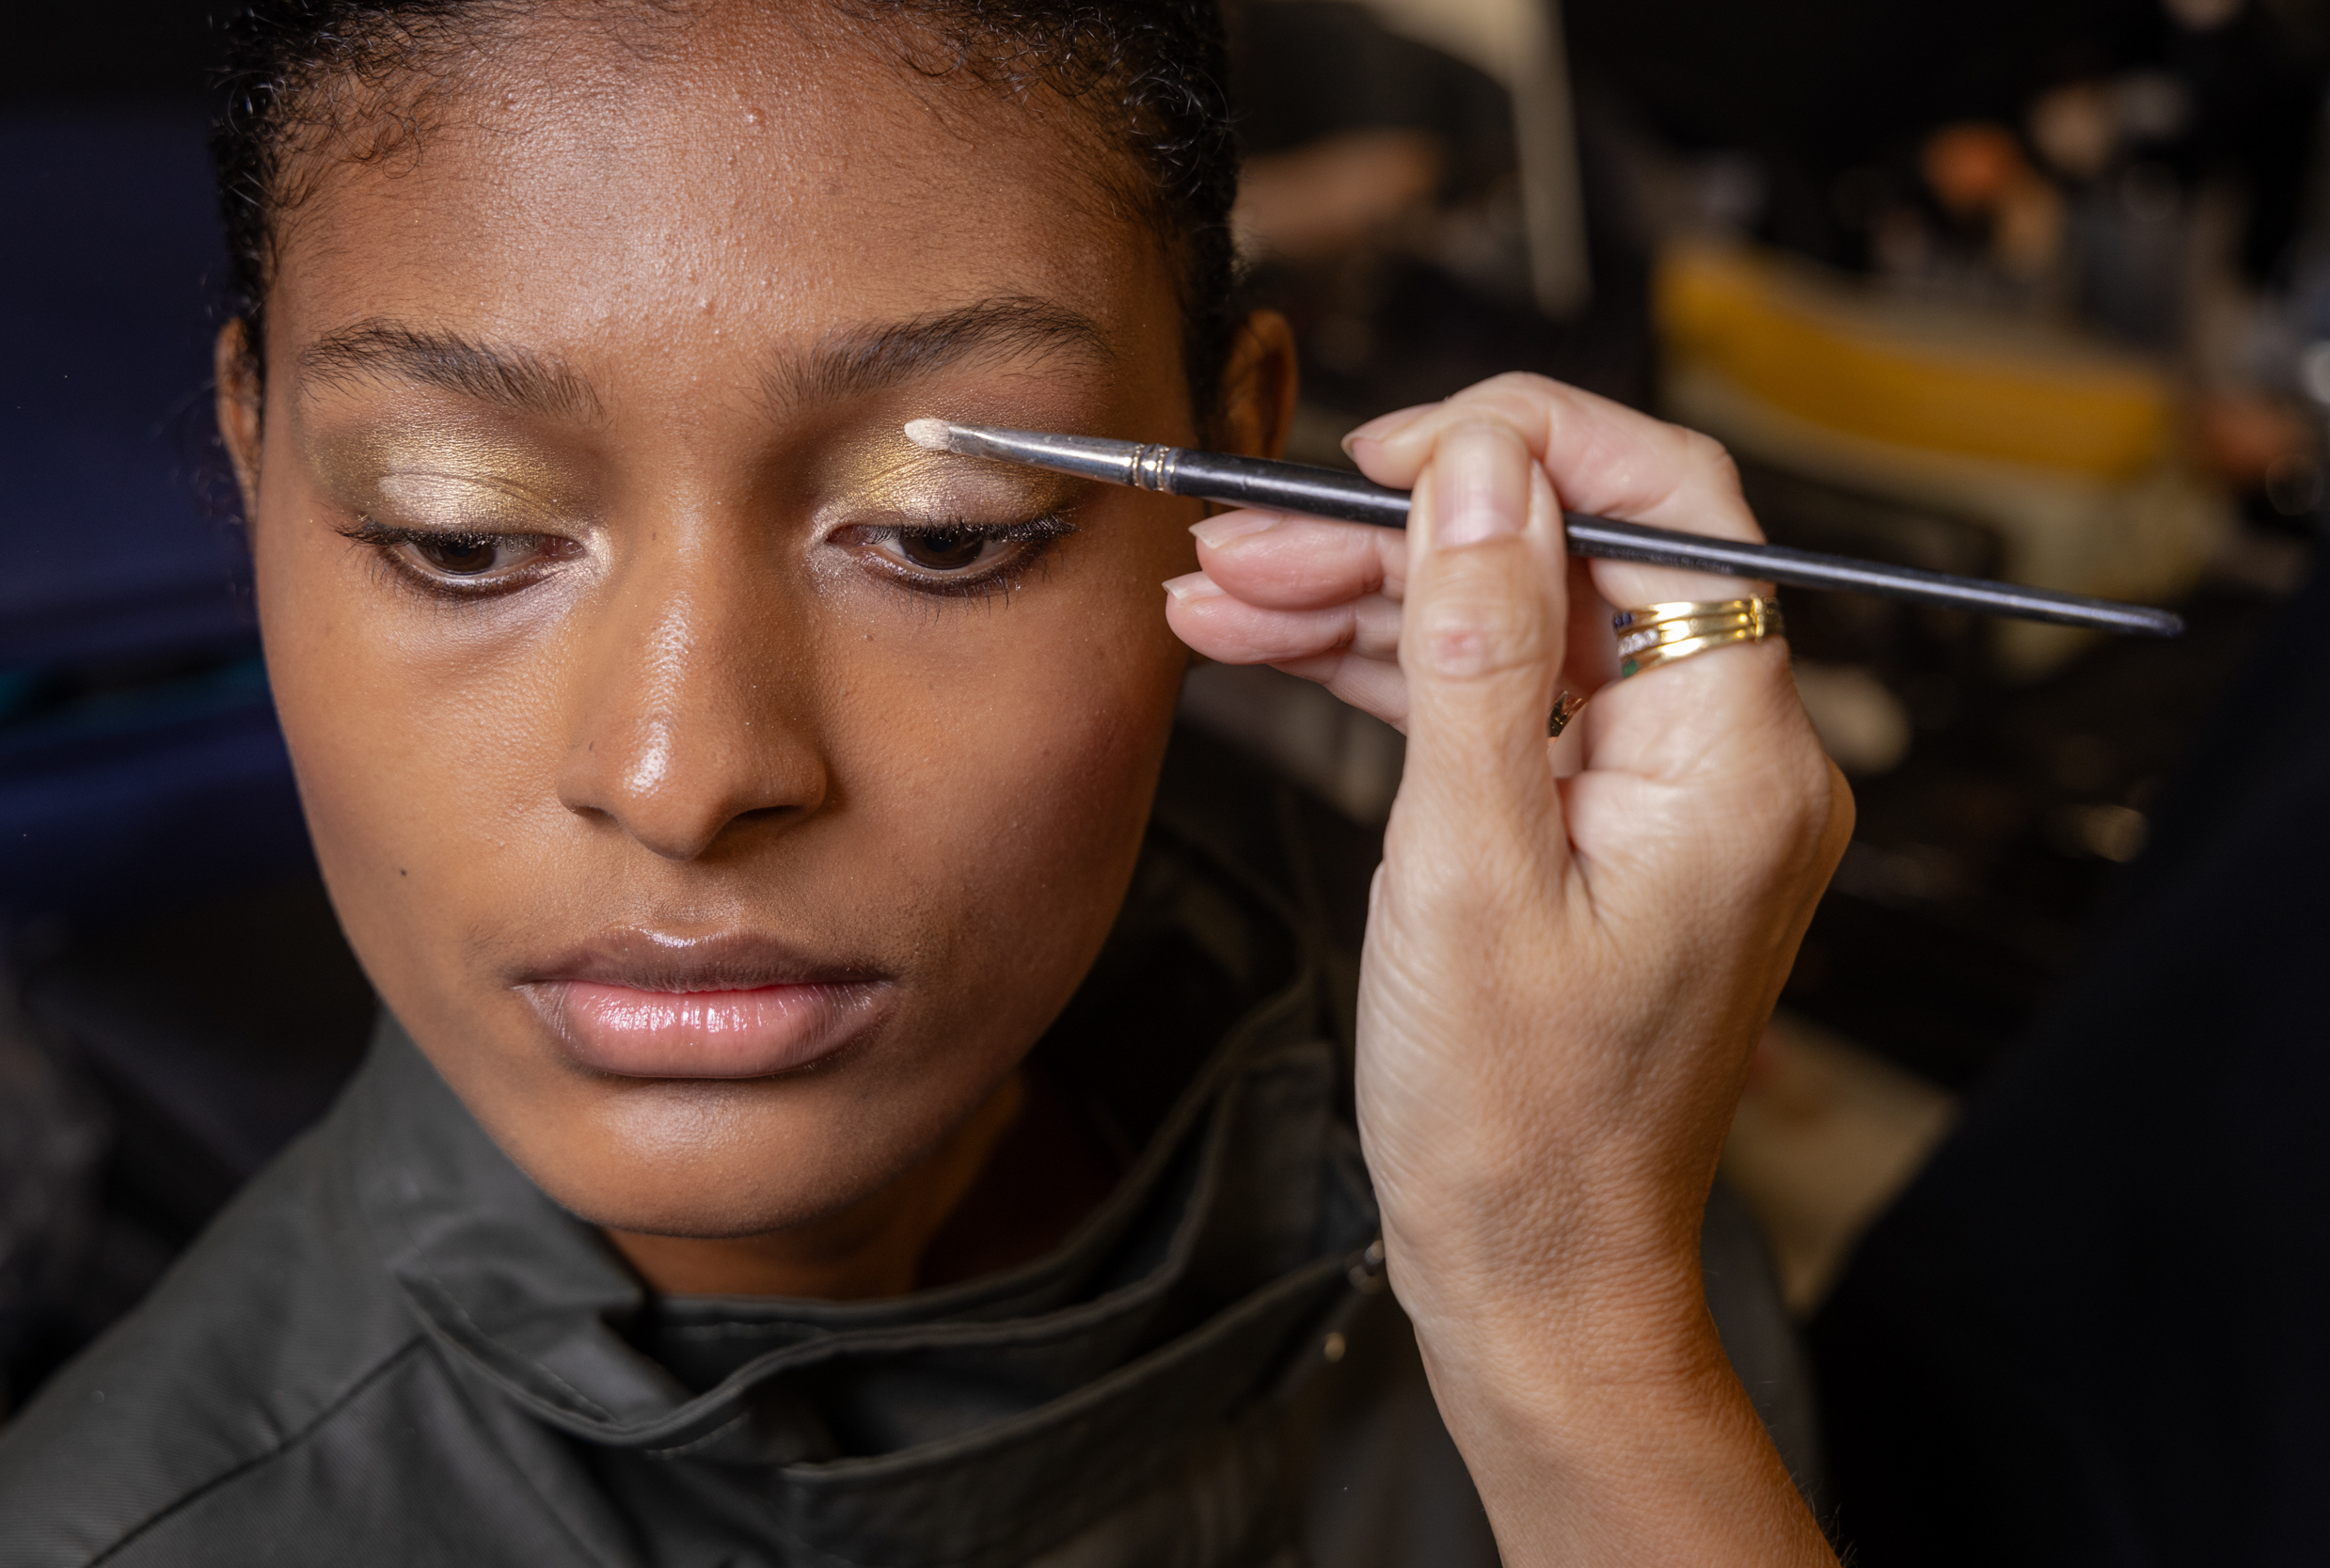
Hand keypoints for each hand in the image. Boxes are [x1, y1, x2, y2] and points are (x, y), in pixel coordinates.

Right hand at [1164, 375, 1850, 1565]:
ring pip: (1511, 627)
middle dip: (1396, 538)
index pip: (1670, 507)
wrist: (1531, 1273)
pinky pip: (1495, 706)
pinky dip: (1387, 676)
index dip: (1528, 445)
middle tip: (1244, 544)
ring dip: (1366, 603)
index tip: (1389, 447)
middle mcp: (1722, 756)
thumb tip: (1482, 470)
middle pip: (1565, 564)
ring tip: (1219, 599)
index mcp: (1737, 756)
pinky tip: (1270, 652)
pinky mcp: (1595, 827)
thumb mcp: (1466, 866)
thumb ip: (1474, 648)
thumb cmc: (1515, 1120)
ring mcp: (1658, 793)